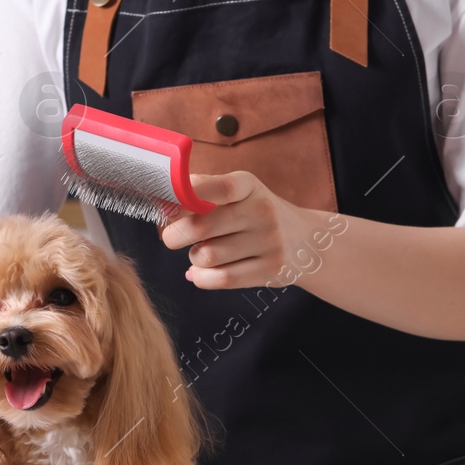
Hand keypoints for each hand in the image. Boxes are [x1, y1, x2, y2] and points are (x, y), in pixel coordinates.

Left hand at [161, 172, 336, 289]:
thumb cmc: (254, 214)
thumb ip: (200, 193)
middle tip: (171, 237)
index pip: (216, 187)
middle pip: (201, 226)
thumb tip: (159, 202)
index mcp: (248, 185)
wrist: (305, 240)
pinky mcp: (270, 270)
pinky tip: (199, 272)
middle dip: (174, 235)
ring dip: (193, 257)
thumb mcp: (237, 193)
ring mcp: (269, 241)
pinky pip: (221, 279)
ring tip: (200, 252)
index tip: (165, 207)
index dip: (184, 197)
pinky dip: (201, 278)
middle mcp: (262, 211)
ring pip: (208, 256)